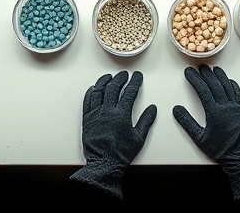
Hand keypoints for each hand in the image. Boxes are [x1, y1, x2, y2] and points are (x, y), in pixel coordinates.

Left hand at [70, 71, 156, 198]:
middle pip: (113, 88)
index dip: (135, 82)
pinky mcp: (87, 119)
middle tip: (124, 75)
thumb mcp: (138, 138)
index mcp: (121, 114)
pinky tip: (94, 88)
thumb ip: (146, 121)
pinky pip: (87, 101)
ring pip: (99, 91)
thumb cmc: (121, 153)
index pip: (129, 92)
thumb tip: (152, 109)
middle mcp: (107, 111)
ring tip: (109, 77)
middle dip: (120, 78)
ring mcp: (95, 114)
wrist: (103, 164)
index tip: (137, 76)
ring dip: (104, 81)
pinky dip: (91, 92)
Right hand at [173, 65, 239, 198]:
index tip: (189, 72)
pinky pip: (237, 93)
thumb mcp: (199, 139)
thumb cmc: (220, 149)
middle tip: (199, 67)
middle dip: (206, 75)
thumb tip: (177, 110)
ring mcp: (235, 107)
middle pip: (215, 85)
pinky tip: (229, 80)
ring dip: (219, 76)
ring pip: (227, 86)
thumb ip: (187, 123)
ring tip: (213, 69)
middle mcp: (226, 106)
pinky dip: (232, 84)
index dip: (195, 79)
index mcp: (214, 112)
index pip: (203, 90)